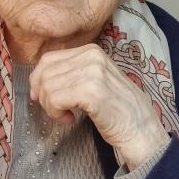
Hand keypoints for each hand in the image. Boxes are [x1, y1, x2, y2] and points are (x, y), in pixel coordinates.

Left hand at [29, 44, 169, 168]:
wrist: (140, 128)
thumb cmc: (115, 108)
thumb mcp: (93, 79)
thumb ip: (71, 73)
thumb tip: (37, 79)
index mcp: (91, 51)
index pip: (48, 59)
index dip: (38, 79)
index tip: (41, 97)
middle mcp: (91, 56)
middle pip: (45, 73)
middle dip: (44, 96)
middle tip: (57, 111)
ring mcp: (92, 72)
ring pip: (48, 87)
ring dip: (51, 107)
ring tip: (66, 115)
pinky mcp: (91, 91)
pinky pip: (55, 99)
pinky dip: (56, 113)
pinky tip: (70, 119)